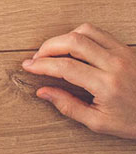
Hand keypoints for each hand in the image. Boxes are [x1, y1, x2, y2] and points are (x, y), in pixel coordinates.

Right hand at [22, 23, 135, 138]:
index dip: (41, 65)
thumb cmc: (134, 121)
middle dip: (48, 46)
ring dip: (64, 38)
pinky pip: (99, 32)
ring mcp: (124, 53)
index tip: (28, 66)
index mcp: (107, 85)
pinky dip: (81, 35)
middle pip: (73, 41)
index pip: (65, 67)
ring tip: (54, 51)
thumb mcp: (100, 122)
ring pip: (85, 31)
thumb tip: (43, 92)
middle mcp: (115, 64)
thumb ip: (69, 106)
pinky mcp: (128, 49)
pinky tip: (73, 47)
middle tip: (37, 57)